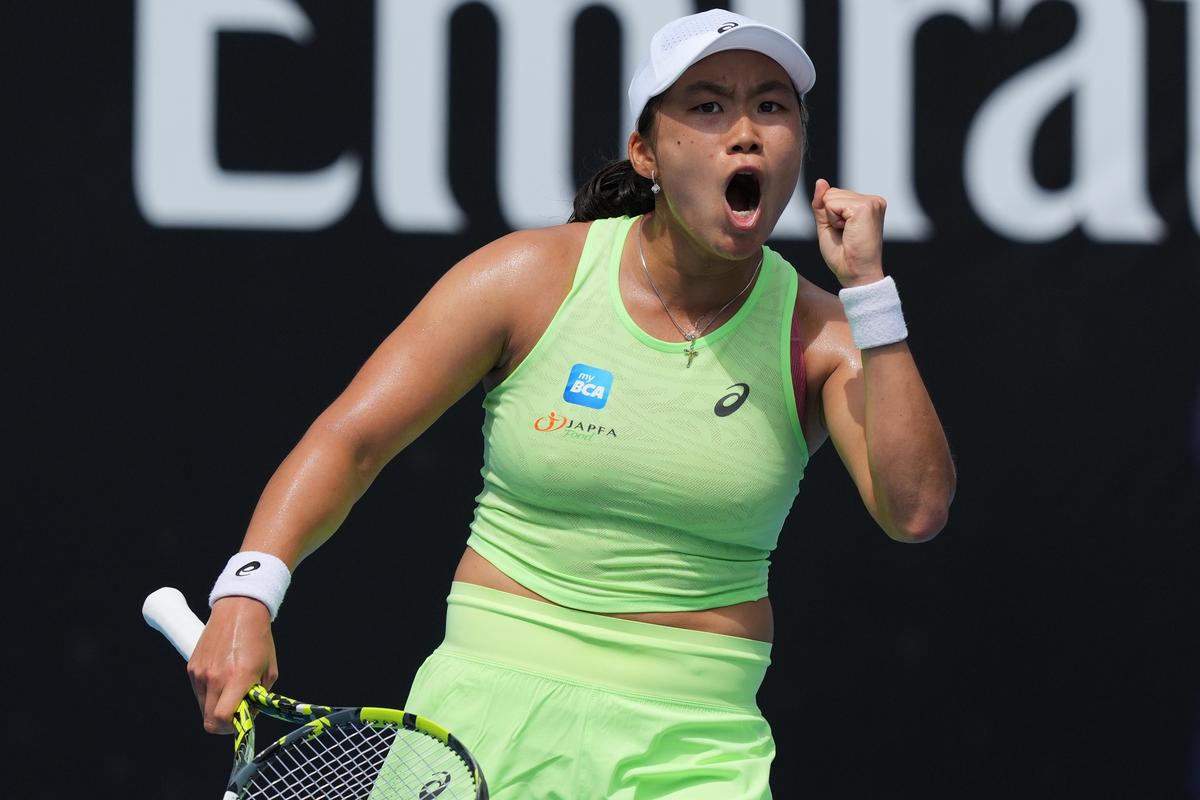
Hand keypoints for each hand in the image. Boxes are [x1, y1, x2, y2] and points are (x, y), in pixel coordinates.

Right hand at [187, 596, 277, 733]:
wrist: (239, 610)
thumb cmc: (259, 640)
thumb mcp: (270, 670)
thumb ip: (260, 697)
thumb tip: (249, 717)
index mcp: (238, 678)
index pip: (222, 718)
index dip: (230, 728)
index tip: (241, 722)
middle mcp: (215, 677)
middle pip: (209, 720)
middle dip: (223, 722)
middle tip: (237, 711)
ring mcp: (200, 673)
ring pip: (203, 707)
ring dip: (216, 706)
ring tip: (230, 689)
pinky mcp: (191, 667)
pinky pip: (199, 691)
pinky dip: (209, 692)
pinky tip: (221, 676)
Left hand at [810, 178, 887, 287]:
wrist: (856, 275)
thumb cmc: (843, 256)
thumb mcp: (827, 226)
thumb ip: (822, 204)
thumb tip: (820, 182)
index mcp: (867, 204)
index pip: (833, 195)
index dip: (829, 215)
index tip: (844, 233)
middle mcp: (873, 200)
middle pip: (831, 193)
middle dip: (830, 216)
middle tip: (845, 235)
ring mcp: (871, 202)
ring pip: (830, 197)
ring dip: (832, 219)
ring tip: (848, 234)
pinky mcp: (866, 207)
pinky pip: (832, 204)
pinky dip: (833, 220)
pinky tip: (848, 232)